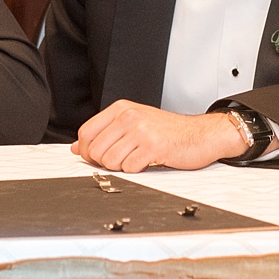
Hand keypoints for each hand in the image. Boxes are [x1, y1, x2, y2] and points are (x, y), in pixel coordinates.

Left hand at [70, 100, 250, 171]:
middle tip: (121, 160)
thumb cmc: (168, 131)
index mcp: (121, 108)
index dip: (86, 150)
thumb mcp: (134, 123)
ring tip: (136, 159)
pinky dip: (136, 170)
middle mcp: (129, 116)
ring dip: (121, 166)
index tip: (94, 157)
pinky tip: (147, 161)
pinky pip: (129, 167)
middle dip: (103, 162)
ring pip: (110, 161)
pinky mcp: (153, 146)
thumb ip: (106, 132)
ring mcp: (141, 130)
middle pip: (95, 149)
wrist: (200, 134)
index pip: (86, 132)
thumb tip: (78, 147)